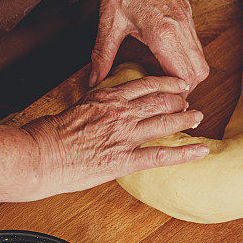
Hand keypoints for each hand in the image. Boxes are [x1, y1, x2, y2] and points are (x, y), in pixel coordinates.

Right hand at [24, 75, 206, 197]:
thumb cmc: (48, 135)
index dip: (164, 82)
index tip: (176, 83)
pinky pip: (161, 156)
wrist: (41, 156)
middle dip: (178, 99)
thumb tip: (96, 111)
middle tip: (190, 101)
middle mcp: (120, 114)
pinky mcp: (124, 160)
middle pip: (159, 101)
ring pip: (165, 122)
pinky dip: (185, 153)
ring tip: (198, 117)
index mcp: (107, 98)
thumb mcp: (73, 109)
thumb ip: (91, 107)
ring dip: (185, 119)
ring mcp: (125, 136)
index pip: (143, 84)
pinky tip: (201, 150)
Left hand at [91, 0, 209, 90]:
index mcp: (163, 33)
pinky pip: (195, 45)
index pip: (183, 77)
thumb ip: (103, 55)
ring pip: (200, 59)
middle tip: (164, 96)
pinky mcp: (188, 12)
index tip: (159, 100)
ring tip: (165, 81)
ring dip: (187, 74)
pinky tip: (166, 60)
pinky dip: (186, 59)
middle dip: (185, 89)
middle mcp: (181, 28)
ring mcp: (187, 19)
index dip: (175, 94)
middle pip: (199, 73)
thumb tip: (94, 80)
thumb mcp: (108, 22)